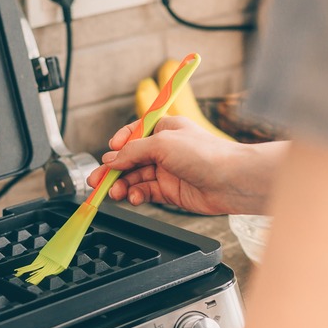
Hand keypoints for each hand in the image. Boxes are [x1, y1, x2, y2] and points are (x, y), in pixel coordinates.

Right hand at [87, 116, 285, 214]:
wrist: (231, 180)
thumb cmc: (206, 154)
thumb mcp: (162, 143)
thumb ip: (133, 151)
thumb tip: (111, 159)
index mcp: (164, 129)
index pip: (133, 135)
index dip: (118, 145)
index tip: (107, 155)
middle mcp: (164, 149)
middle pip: (130, 159)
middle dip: (112, 170)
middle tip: (96, 181)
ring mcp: (167, 171)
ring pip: (135, 178)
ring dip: (122, 185)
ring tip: (114, 192)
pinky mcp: (170, 191)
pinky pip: (145, 192)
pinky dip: (136, 195)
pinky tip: (132, 198)